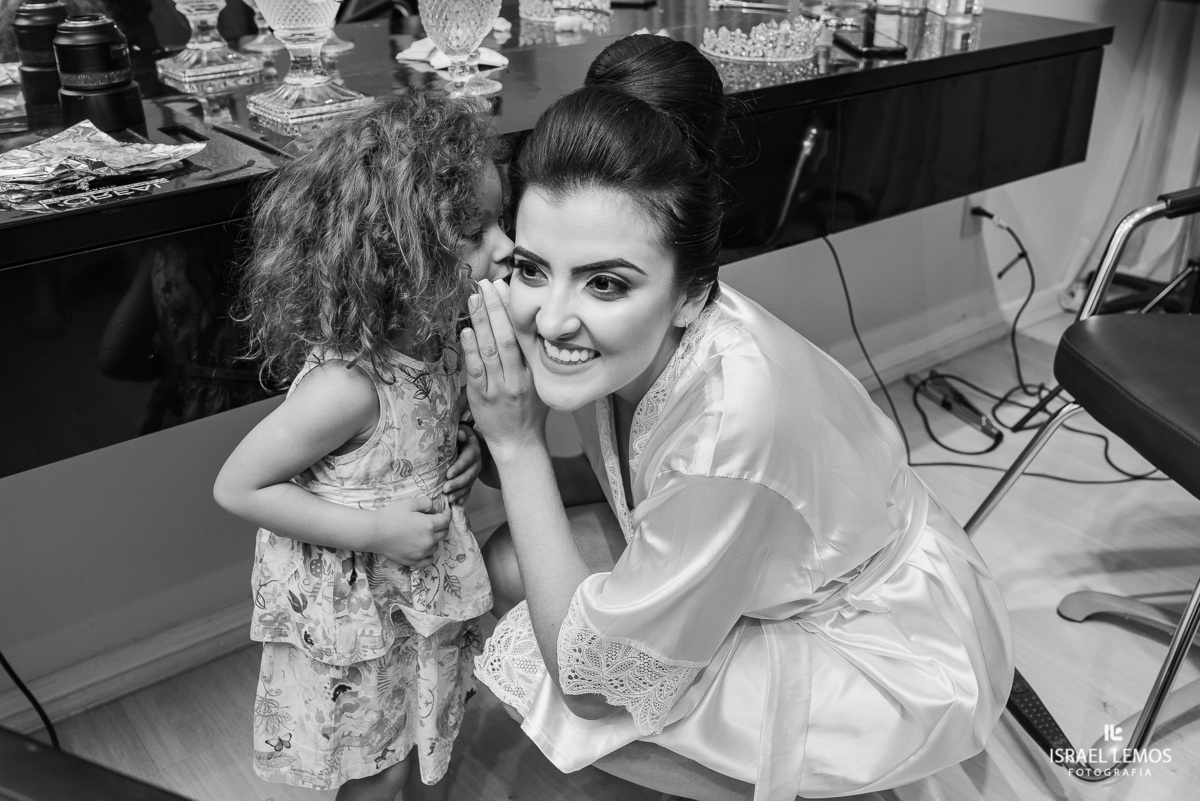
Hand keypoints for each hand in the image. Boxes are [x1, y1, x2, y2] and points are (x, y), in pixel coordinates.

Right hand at [372, 495, 451, 568]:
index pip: (446, 520)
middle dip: (442, 526)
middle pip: (444, 533)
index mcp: (429, 525)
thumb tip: (434, 508)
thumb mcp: (410, 503)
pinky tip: (425, 549)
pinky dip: (429, 555)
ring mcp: (422, 553)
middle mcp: (429, 540)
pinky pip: (428, 561)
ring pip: (436, 546)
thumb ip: (426, 502)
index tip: (446, 512)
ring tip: (426, 534)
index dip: (448, 514)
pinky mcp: (413, 561)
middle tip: (436, 521)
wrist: (375, 532)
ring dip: (435, 539)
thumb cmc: (391, 515)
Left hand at [444, 423, 481, 504]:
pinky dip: (463, 497)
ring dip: (459, 492)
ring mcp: (474, 472)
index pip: (467, 459)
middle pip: (469, 475)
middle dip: (457, 483)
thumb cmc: (461, 436)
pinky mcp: (471, 479)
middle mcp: (476, 462)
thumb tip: (460, 434)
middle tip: (445, 489)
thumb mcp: (463, 430)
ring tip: (448, 499)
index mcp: (473, 449)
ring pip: (469, 484)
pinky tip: (457, 503)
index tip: (448, 474)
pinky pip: (469, 490)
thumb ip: (461, 432)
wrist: (471, 443)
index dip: (459, 467)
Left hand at [461, 279, 548, 460]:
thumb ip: (534, 357)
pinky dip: (471, 350)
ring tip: (473, 299)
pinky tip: (467, 332)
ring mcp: (499, 388)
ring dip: (480, 323)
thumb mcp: (541, 382)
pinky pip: (476, 371)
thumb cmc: (530, 411)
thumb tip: (528, 324)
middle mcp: (518, 378)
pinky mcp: (481, 397)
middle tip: (484, 285)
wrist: (518, 443)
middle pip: (506, 337)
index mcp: (534, 372)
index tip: (503, 288)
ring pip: (489, 350)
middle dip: (494, 309)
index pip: (523, 335)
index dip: (512, 310)